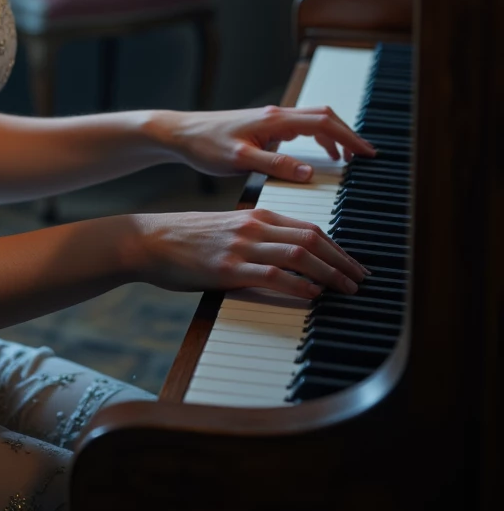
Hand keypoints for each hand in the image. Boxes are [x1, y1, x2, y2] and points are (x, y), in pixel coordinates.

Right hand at [133, 207, 369, 300]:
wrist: (149, 239)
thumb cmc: (187, 239)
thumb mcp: (228, 230)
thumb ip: (258, 238)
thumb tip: (287, 257)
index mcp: (257, 215)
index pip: (309, 227)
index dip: (337, 247)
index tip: (353, 265)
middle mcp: (254, 226)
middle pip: (312, 238)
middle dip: (342, 260)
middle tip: (361, 279)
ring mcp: (242, 246)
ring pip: (299, 253)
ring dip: (330, 273)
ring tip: (347, 289)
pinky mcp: (229, 268)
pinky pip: (273, 274)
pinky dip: (299, 284)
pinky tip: (313, 294)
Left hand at [164, 104, 376, 181]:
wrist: (181, 135)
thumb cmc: (205, 145)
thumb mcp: (240, 160)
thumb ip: (275, 165)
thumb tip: (310, 171)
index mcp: (274, 120)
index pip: (322, 121)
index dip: (348, 136)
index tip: (367, 153)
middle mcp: (275, 115)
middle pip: (323, 117)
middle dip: (347, 134)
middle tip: (366, 156)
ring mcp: (270, 120)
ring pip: (312, 121)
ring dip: (333, 136)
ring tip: (348, 159)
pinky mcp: (264, 127)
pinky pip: (300, 129)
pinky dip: (317, 139)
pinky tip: (318, 158)